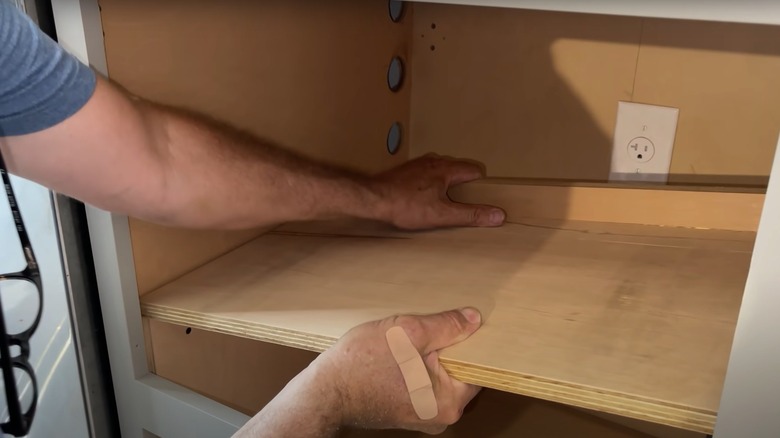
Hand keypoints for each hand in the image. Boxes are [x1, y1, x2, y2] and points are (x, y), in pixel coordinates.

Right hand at [314, 308, 483, 433]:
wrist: (323, 391)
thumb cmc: (360, 365)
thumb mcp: (407, 333)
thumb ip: (446, 325)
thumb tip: (473, 320)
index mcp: (448, 402)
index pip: (477, 366)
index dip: (470, 340)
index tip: (462, 322)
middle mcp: (439, 415)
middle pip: (457, 370)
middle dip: (445, 346)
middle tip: (428, 326)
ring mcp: (423, 415)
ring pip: (438, 374)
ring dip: (428, 353)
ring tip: (409, 339)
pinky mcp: (407, 409)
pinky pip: (422, 382)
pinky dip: (415, 365)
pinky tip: (399, 352)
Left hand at [371, 154, 505, 229]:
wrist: (373, 199)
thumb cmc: (406, 206)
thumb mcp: (443, 214)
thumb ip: (471, 214)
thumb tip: (498, 215)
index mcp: (446, 169)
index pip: (473, 171)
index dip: (480, 185)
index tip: (480, 197)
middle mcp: (433, 161)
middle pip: (457, 169)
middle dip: (463, 185)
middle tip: (462, 203)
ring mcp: (418, 164)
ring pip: (441, 171)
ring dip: (445, 184)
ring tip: (443, 202)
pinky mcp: (405, 171)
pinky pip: (425, 174)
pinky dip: (430, 185)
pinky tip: (423, 199)